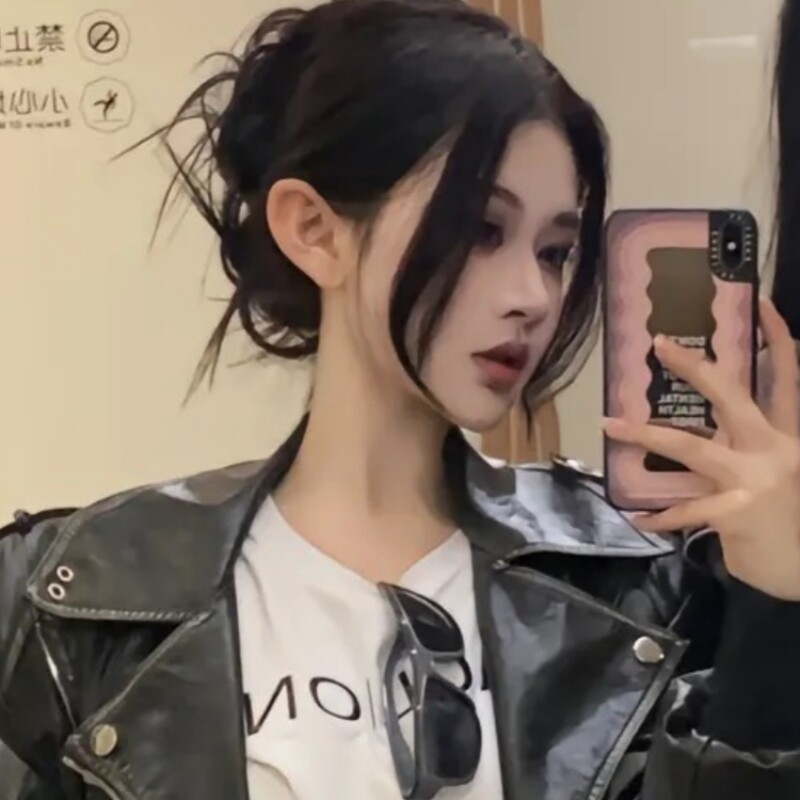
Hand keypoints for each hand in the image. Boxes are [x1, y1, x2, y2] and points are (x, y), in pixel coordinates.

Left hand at [604, 298, 799, 600]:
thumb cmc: (792, 521)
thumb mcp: (781, 472)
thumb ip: (752, 447)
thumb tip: (713, 431)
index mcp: (786, 437)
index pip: (786, 378)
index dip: (777, 339)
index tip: (761, 304)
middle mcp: (773, 449)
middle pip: (732, 397)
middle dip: (695, 368)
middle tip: (659, 344)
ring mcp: (755, 479)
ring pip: (692, 446)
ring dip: (645, 435)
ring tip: (610, 424)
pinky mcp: (737, 512)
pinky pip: (687, 510)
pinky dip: (661, 516)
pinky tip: (639, 518)